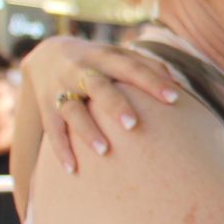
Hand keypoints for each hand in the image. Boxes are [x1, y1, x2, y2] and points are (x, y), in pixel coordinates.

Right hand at [22, 37, 178, 171]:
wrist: (47, 55)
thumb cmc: (100, 62)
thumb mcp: (119, 55)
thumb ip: (148, 66)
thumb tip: (177, 84)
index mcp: (103, 56)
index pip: (130, 67)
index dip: (152, 82)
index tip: (174, 99)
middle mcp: (79, 70)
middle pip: (97, 86)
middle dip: (114, 105)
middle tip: (133, 125)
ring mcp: (59, 89)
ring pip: (71, 109)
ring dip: (86, 130)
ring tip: (104, 151)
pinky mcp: (46, 107)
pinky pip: (52, 129)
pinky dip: (61, 149)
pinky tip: (74, 169)